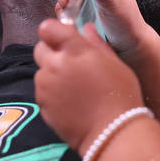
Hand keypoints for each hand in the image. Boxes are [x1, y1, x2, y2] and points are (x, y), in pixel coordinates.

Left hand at [34, 18, 144, 152]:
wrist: (112, 132)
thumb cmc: (120, 95)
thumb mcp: (115, 63)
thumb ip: (96, 43)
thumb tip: (86, 28)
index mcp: (74, 50)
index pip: (47, 28)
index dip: (54, 32)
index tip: (65, 40)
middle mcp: (55, 65)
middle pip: (40, 48)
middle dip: (52, 53)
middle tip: (71, 65)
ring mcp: (46, 86)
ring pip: (41, 71)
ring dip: (52, 74)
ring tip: (74, 88)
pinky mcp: (42, 104)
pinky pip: (42, 91)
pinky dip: (52, 93)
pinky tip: (70, 102)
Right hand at [55, 0, 156, 57]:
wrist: (127, 45)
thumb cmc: (127, 23)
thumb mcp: (116, 5)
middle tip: (68, 4)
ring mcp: (84, 0)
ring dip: (63, 3)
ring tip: (70, 15)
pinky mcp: (78, 12)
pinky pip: (64, 9)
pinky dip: (64, 14)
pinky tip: (72, 22)